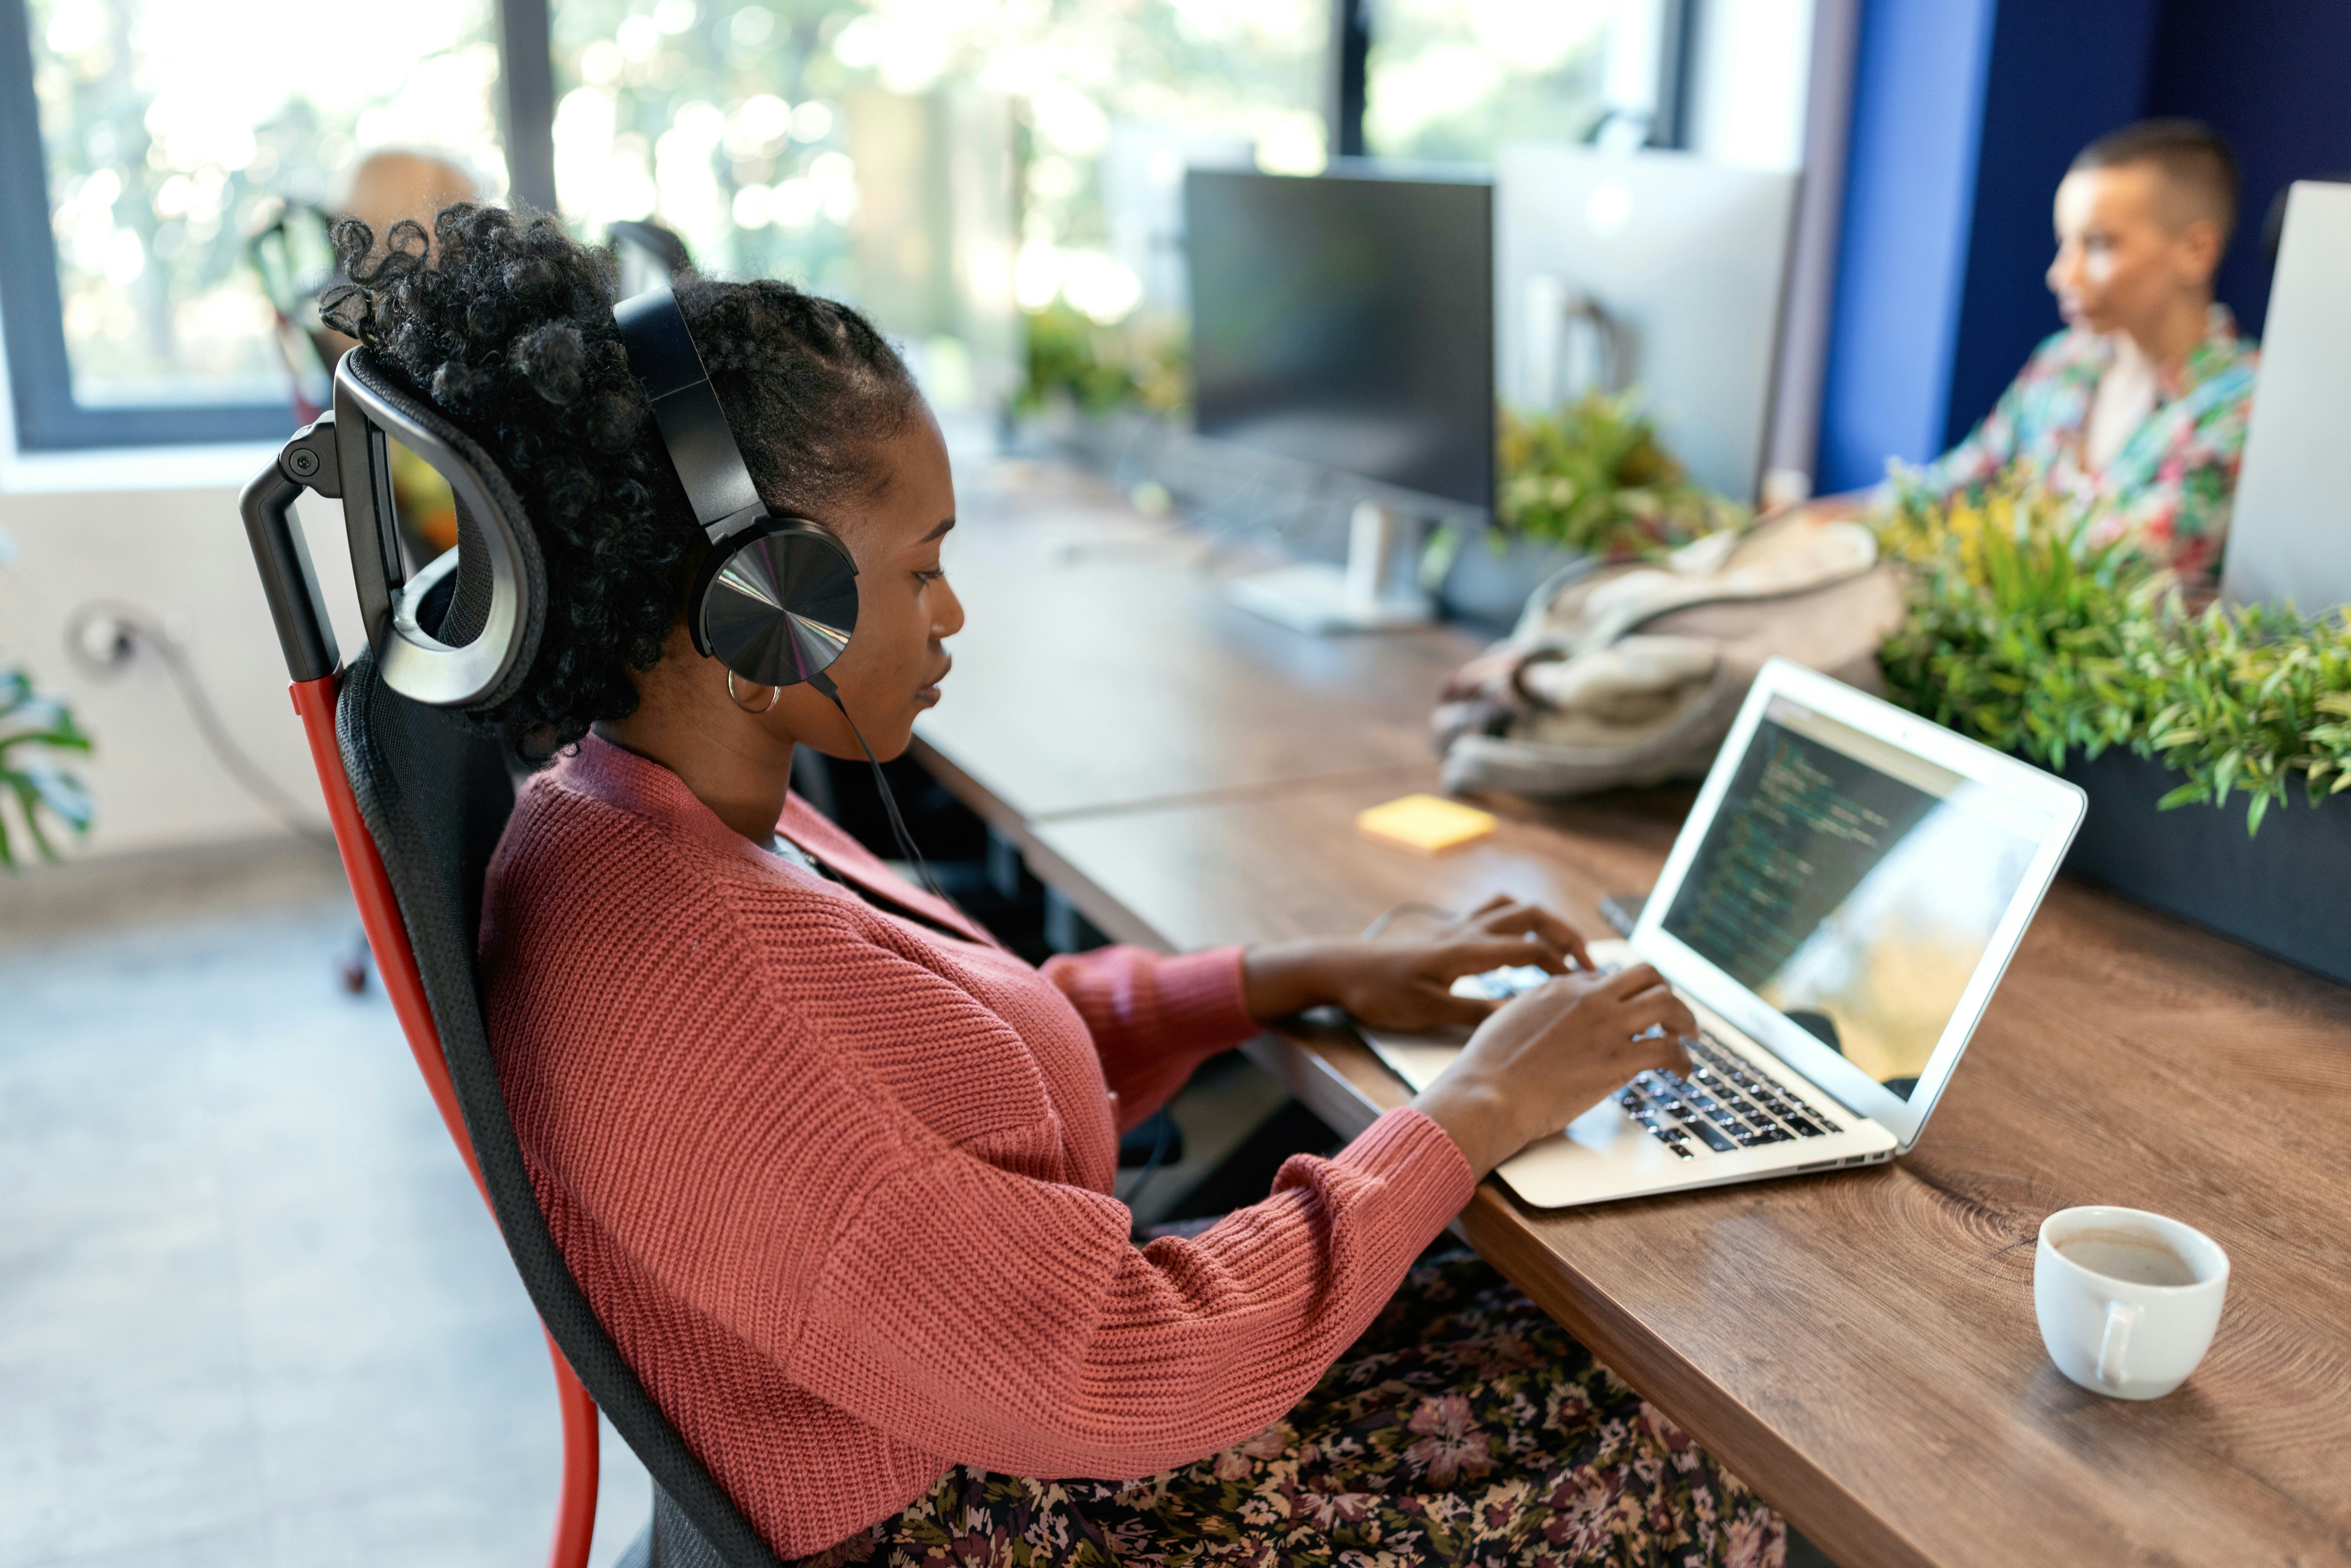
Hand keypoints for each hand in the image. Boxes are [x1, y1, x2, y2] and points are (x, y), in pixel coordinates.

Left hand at [1239, 896, 1594, 1030]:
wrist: (1339, 969)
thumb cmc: (1377, 992)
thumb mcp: (1428, 1012)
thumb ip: (1475, 1014)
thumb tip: (1519, 1018)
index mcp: (1466, 951)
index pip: (1530, 949)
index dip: (1564, 964)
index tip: (1589, 983)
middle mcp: (1465, 931)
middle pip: (1530, 916)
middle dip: (1565, 935)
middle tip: (1587, 963)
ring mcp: (1454, 926)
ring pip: (1510, 907)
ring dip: (1542, 921)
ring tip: (1561, 946)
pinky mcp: (1444, 930)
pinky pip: (1489, 912)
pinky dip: (1514, 918)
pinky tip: (1517, 938)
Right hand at [1410, 964, 1693, 1180]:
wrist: (1487, 1094)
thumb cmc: (1489, 1067)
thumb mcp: (1511, 1017)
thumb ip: (1539, 1008)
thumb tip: (1550, 1015)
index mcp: (1561, 986)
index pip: (1610, 978)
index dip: (1626, 995)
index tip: (1631, 1012)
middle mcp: (1589, 998)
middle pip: (1647, 975)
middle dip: (1665, 992)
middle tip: (1673, 1015)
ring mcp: (1607, 1027)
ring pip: (1667, 1003)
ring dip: (1685, 1018)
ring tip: (1689, 1036)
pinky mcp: (1619, 1060)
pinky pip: (1668, 1050)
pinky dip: (1683, 1060)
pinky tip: (1682, 1073)